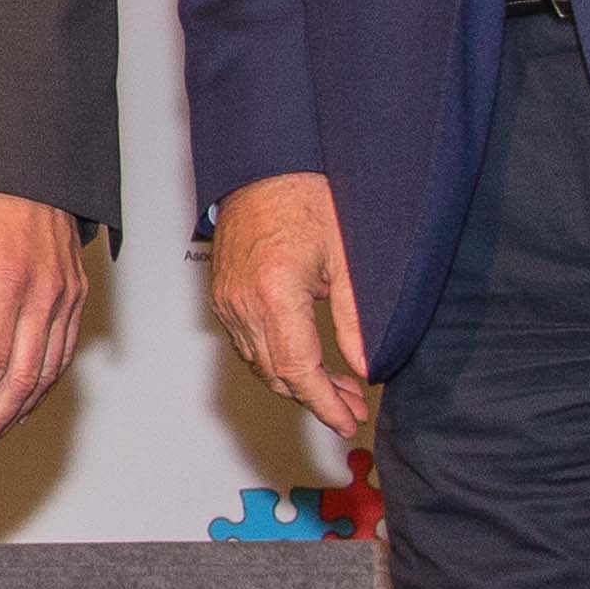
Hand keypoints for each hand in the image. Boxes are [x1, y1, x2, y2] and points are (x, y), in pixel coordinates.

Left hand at [0, 191, 93, 459]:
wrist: (24, 171)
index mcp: (7, 285)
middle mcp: (44, 296)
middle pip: (22, 378)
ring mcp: (66, 298)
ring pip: (48, 372)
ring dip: (19, 411)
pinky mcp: (77, 298)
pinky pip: (63, 353)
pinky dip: (43, 385)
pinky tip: (22, 402)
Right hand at [204, 173, 371, 438]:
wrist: (263, 169)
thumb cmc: (304, 199)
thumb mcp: (345, 260)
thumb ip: (356, 320)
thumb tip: (367, 367)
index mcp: (274, 294)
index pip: (298, 370)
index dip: (324, 403)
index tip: (346, 419)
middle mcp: (243, 303)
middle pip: (277, 375)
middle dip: (316, 399)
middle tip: (352, 407)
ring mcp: (227, 303)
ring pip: (261, 365)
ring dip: (297, 382)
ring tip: (337, 388)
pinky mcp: (222, 299)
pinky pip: (248, 346)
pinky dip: (276, 361)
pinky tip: (305, 360)